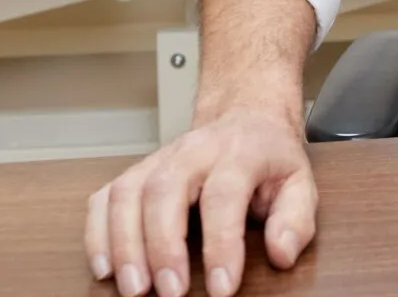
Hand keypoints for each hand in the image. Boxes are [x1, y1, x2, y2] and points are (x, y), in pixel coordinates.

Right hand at [85, 106, 316, 296]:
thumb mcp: (300, 183)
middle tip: (170, 293)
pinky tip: (105, 269)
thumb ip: (296, 220)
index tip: (223, 289)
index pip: (224, 196)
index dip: (221, 244)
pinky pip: (105, 198)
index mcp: (239, 152)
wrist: (245, 117)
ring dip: (124, 245)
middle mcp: (193, 151)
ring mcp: (159, 159)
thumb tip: (281, 254)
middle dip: (162, 246)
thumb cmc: (270, 159)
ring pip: (128, 193)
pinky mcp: (136, 172)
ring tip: (134, 289)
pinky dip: (97, 233)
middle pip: (165, 191)